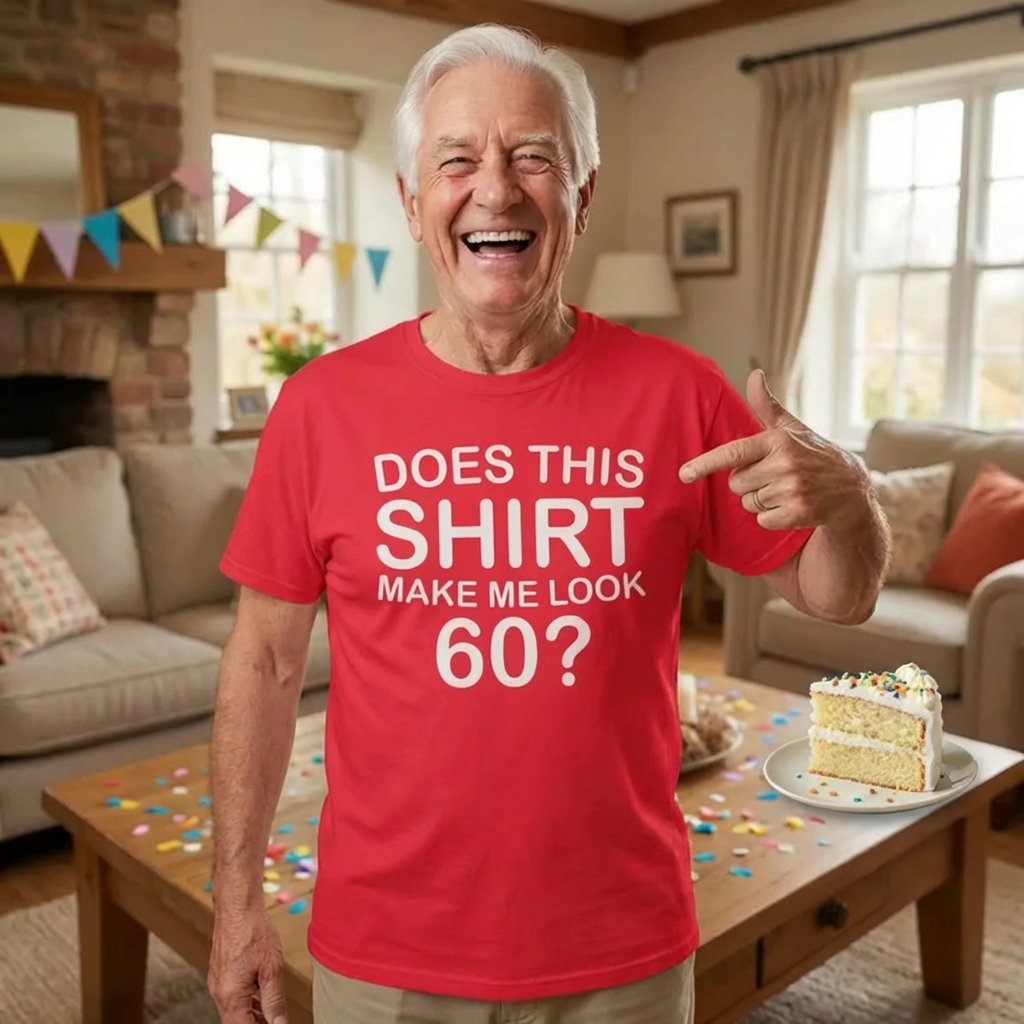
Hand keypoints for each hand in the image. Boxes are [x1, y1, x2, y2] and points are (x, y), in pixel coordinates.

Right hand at [208, 907, 287, 1023]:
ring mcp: (218, 983)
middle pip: (238, 1022)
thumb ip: (274, 1001)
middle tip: (277, 1019)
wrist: (238, 907)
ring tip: (273, 1013)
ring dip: (253, 1015)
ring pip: (235, 1011)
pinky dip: (248, 1001)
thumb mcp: (271, 969)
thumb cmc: (253, 932)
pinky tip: (262, 996)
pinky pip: (233, 997)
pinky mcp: (220, 974)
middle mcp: (219, 993)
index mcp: (230, 997)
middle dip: (257, 1023)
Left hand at [678, 369, 870, 530]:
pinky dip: (772, 517)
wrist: (852, 488)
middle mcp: (785, 464)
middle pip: (736, 483)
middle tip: (773, 477)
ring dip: (761, 501)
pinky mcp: (798, 514)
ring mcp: (792, 490)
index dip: (705, 464)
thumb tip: (754, 374)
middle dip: (748, 483)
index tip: (684, 474)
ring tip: (785, 490)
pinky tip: (791, 506)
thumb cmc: (814, 454)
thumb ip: (766, 406)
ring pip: (749, 503)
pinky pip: (762, 520)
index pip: (733, 453)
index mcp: (778, 440)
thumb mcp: (792, 428)